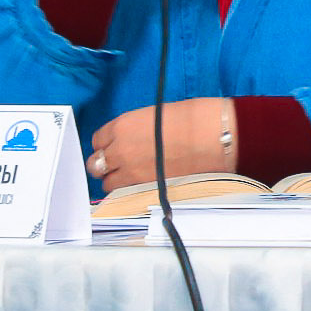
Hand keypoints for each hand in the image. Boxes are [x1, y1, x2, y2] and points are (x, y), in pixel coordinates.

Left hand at [89, 97, 235, 189]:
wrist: (214, 137)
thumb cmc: (192, 118)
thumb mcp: (154, 115)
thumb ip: (133, 129)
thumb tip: (130, 140)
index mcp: (122, 126)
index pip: (97, 140)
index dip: (107, 143)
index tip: (115, 145)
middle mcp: (120, 150)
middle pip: (95, 164)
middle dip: (105, 164)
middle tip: (118, 163)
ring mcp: (131, 173)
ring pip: (107, 184)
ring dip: (116, 180)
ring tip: (131, 177)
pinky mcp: (145, 189)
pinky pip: (124, 195)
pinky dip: (128, 192)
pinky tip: (141, 185)